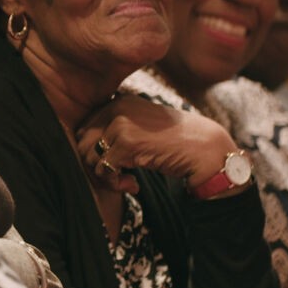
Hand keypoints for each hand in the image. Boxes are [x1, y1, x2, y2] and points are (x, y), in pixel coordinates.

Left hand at [76, 94, 238, 190]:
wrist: (205, 148)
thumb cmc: (175, 143)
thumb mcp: (142, 129)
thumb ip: (117, 132)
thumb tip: (86, 152)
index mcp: (119, 101)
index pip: (85, 128)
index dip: (94, 152)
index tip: (115, 165)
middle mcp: (117, 108)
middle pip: (81, 142)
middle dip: (94, 164)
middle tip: (117, 178)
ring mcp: (121, 124)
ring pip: (89, 157)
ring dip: (105, 177)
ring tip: (126, 182)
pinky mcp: (126, 143)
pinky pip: (103, 170)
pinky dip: (115, 184)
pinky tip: (134, 185)